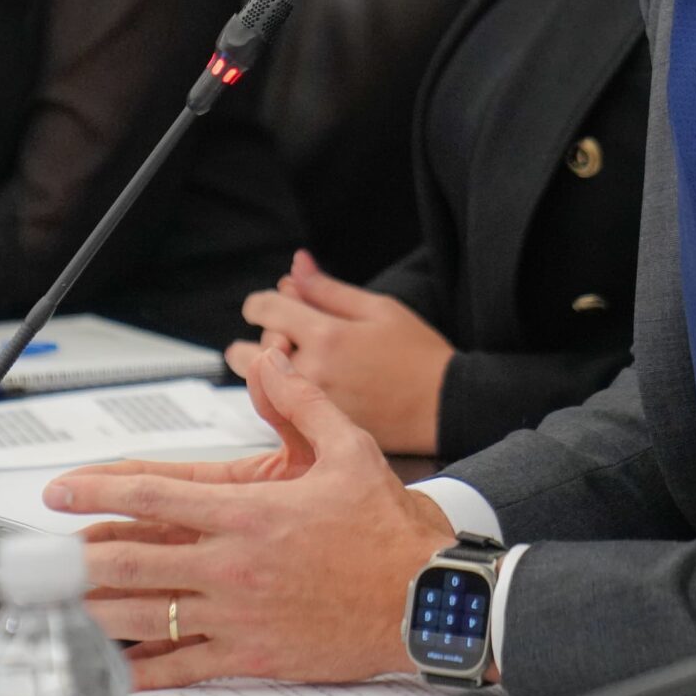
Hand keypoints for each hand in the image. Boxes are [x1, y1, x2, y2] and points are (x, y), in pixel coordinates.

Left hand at [52, 347, 459, 688]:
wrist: (424, 599)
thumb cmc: (389, 530)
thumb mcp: (349, 448)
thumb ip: (299, 404)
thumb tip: (269, 364)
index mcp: (250, 512)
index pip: (155, 496)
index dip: (99, 490)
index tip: (62, 489)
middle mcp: (233, 565)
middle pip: (134, 561)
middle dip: (78, 557)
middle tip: (40, 555)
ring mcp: (238, 615)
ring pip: (148, 615)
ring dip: (97, 610)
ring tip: (59, 606)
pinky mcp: (252, 656)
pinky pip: (184, 666)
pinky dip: (143, 669)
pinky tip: (117, 667)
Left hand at [227, 250, 452, 456]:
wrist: (445, 407)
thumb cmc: (418, 353)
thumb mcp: (378, 309)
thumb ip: (328, 289)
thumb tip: (296, 265)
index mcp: (326, 335)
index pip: (266, 310)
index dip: (260, 303)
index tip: (265, 305)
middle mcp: (313, 372)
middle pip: (250, 352)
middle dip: (260, 337)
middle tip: (277, 333)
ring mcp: (313, 407)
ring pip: (259, 386)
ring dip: (261, 370)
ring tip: (282, 360)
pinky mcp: (319, 430)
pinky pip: (280, 411)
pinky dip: (281, 396)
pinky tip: (300, 386)